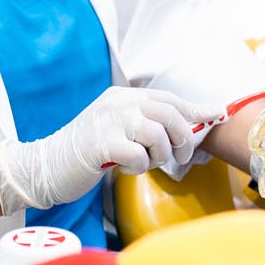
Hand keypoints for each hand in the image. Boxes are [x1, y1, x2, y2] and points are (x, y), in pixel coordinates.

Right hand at [0, 86, 225, 214]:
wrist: (46, 166)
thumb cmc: (87, 151)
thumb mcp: (118, 129)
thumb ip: (147, 123)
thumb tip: (190, 125)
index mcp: (124, 96)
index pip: (168, 99)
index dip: (196, 109)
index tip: (218, 114)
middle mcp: (118, 102)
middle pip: (169, 114)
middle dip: (182, 139)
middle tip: (179, 157)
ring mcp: (109, 121)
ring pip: (157, 134)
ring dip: (159, 155)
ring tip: (144, 162)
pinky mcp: (102, 144)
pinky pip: (138, 155)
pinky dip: (138, 167)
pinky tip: (124, 169)